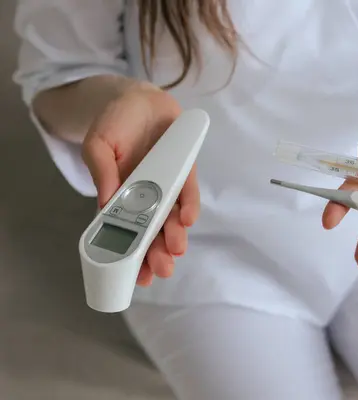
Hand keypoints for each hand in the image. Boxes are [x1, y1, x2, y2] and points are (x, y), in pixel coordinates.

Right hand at [82, 83, 199, 285]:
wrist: (139, 97)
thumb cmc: (114, 124)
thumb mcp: (98, 145)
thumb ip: (102, 171)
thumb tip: (107, 204)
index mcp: (120, 196)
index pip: (125, 232)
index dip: (131, 255)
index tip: (136, 276)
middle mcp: (145, 196)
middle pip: (152, 232)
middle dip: (157, 253)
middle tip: (161, 271)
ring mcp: (166, 185)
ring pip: (172, 218)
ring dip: (174, 237)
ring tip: (175, 252)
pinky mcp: (184, 171)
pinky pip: (189, 192)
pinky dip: (189, 206)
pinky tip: (187, 219)